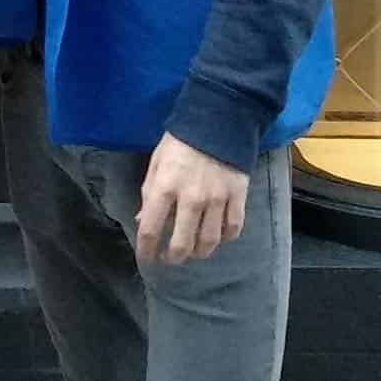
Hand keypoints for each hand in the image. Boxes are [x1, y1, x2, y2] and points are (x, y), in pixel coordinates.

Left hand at [136, 134, 249, 264]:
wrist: (218, 121)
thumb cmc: (180, 141)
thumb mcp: (156, 163)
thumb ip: (149, 193)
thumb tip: (143, 221)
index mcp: (165, 188)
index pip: (151, 229)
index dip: (146, 249)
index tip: (146, 256)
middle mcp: (191, 198)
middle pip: (182, 244)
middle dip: (173, 258)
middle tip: (170, 259)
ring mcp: (217, 200)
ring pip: (209, 241)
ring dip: (199, 252)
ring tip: (192, 252)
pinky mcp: (238, 197)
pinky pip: (232, 229)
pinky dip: (224, 239)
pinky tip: (217, 238)